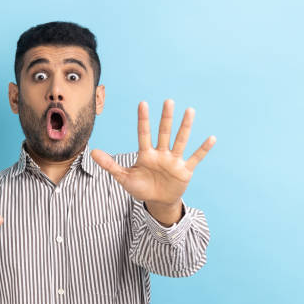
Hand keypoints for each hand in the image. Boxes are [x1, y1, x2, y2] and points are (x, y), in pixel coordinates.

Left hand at [91, 99, 215, 207]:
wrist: (157, 201)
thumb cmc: (141, 187)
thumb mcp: (124, 177)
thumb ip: (110, 164)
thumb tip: (92, 152)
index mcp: (146, 154)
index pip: (144, 134)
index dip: (143, 120)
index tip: (142, 103)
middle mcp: (161, 154)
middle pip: (164, 133)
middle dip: (166, 118)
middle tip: (168, 101)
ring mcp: (174, 161)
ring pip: (180, 141)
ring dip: (185, 127)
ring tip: (190, 111)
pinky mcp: (184, 170)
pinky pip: (195, 158)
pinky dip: (203, 149)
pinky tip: (211, 138)